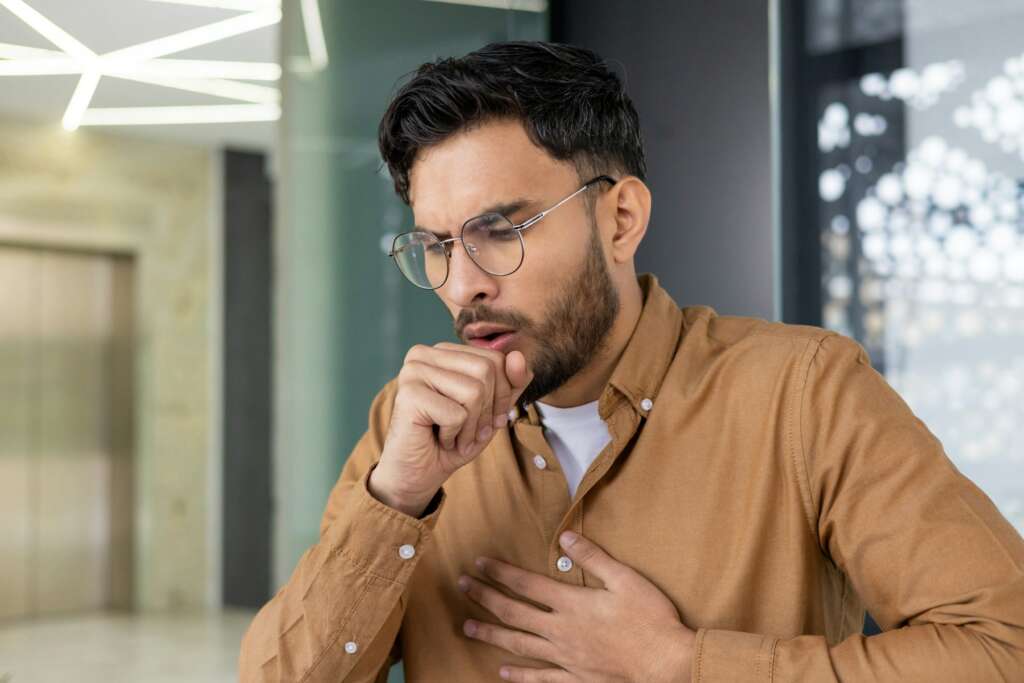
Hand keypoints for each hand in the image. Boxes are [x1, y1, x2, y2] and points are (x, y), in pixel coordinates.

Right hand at [372, 342, 532, 509]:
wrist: (417, 475)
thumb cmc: (453, 440)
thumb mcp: (492, 410)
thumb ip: (510, 382)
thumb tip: (518, 357)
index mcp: (442, 351)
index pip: (495, 359)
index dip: (502, 394)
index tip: (486, 419)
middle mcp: (423, 354)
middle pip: (487, 371)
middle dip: (488, 411)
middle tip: (470, 432)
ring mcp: (413, 372)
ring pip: (474, 391)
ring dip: (472, 427)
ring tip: (456, 437)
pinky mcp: (408, 395)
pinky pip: (457, 414)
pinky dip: (455, 436)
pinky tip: (440, 441)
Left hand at [457, 531, 695, 681]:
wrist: (667, 664)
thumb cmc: (651, 619)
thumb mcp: (626, 579)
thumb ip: (593, 558)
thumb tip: (564, 537)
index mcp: (572, 604)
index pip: (526, 584)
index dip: (500, 572)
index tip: (479, 563)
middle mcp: (561, 631)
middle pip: (513, 612)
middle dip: (485, 598)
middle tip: (462, 586)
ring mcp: (565, 658)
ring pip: (518, 645)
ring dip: (490, 634)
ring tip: (467, 628)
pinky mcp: (576, 679)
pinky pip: (540, 678)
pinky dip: (520, 675)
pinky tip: (503, 671)